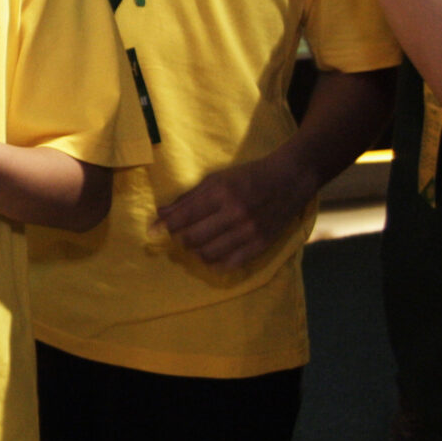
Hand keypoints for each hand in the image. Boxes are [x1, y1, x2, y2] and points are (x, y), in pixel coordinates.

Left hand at [156, 154, 313, 268]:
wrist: (289, 179)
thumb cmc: (247, 176)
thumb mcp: (216, 179)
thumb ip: (187, 198)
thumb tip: (160, 215)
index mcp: (221, 193)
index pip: (183, 217)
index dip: (164, 226)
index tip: (152, 231)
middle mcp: (234, 214)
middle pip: (192, 239)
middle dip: (179, 239)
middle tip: (180, 234)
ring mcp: (249, 231)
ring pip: (208, 254)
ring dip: (195, 251)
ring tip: (196, 243)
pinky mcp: (261, 245)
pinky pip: (230, 264)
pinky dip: (215, 262)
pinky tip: (212, 253)